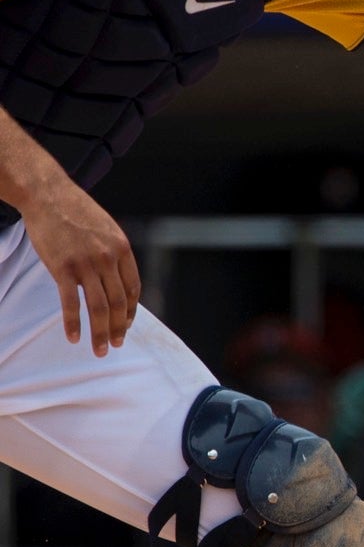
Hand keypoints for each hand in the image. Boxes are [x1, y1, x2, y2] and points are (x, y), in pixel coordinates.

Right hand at [20, 173, 140, 356]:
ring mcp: (86, 264)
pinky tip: (74, 338)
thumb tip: (117, 277)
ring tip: (99, 350)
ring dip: (100, 333)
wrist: (48, 195)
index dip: (131, 310)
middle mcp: (108, 258)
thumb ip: (114, 253)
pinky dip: (73, 323)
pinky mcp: (62, 268)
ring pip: (99, 307)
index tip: (127, 324)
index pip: (133, 288)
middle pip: (119, 302)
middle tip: (116, 345)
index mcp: (122, 249)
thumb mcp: (107, 229)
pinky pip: (71, 303)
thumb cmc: (76, 212)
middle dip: (119, 328)